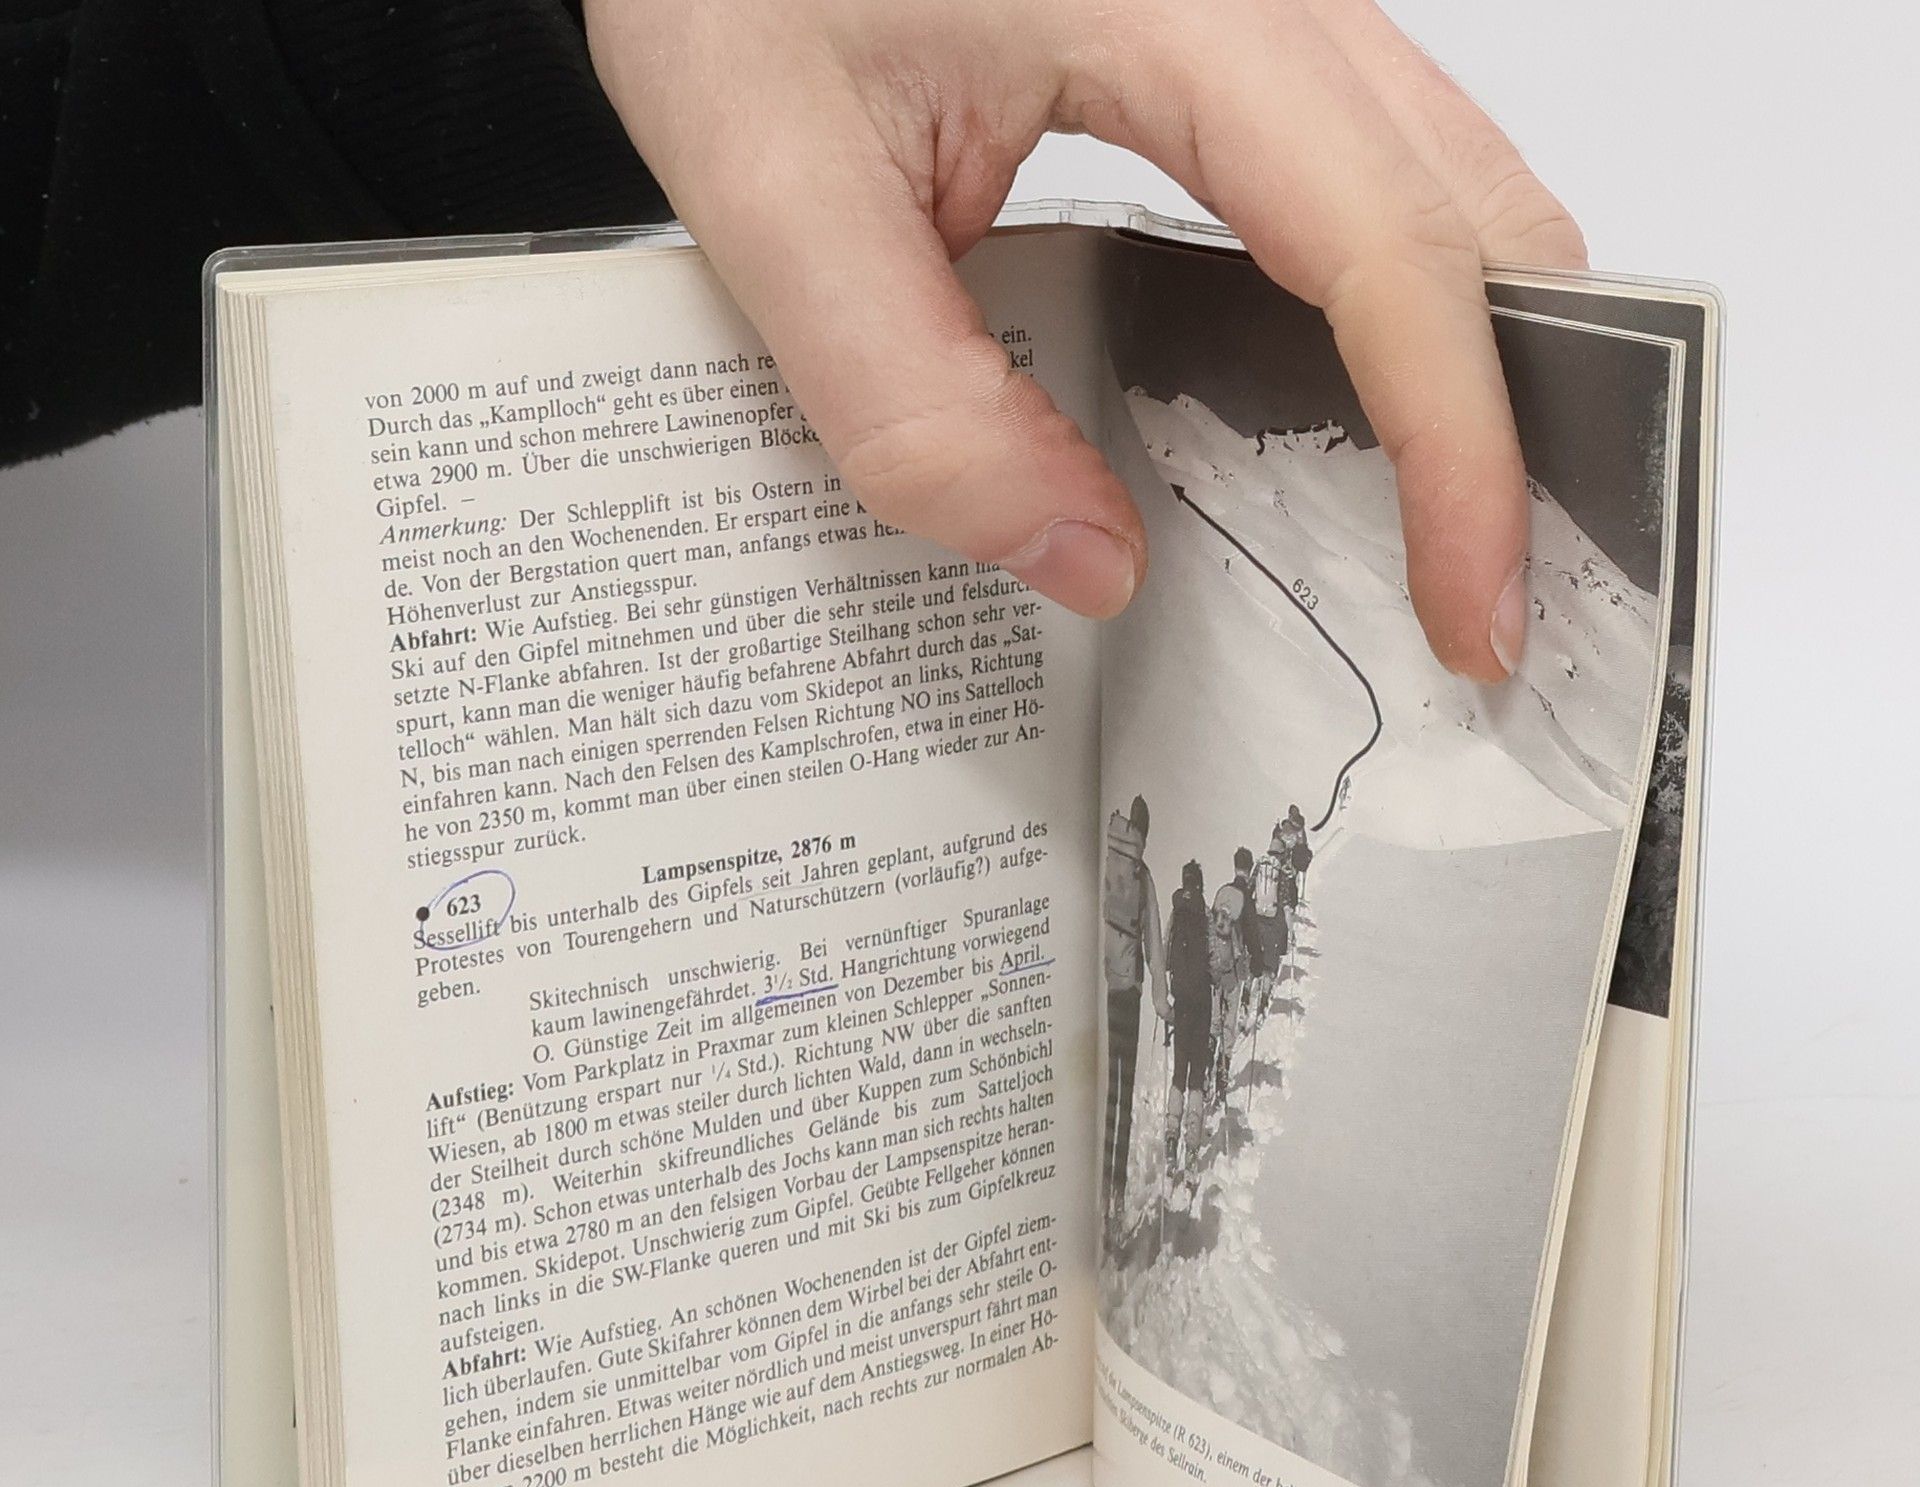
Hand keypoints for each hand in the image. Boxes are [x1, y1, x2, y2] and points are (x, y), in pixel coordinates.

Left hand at [584, 0, 1583, 680]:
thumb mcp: (774, 192)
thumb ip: (914, 401)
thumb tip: (1089, 561)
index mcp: (1180, 4)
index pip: (1385, 249)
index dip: (1457, 448)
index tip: (1472, 605)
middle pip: (1476, 210)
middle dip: (1514, 420)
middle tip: (1483, 598)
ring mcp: (1266, 10)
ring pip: (1448, 187)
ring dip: (1470, 367)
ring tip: (1437, 529)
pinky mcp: (1238, 43)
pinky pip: (1373, 177)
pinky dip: (1400, 312)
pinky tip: (1356, 411)